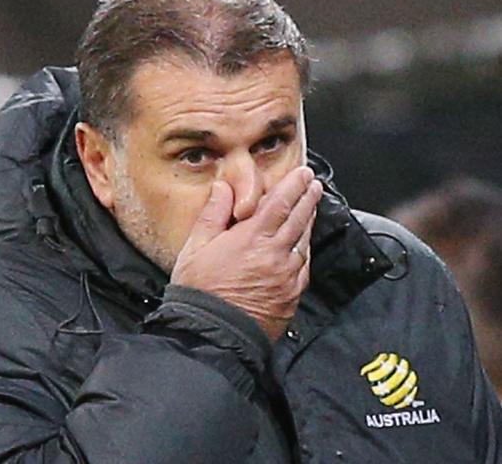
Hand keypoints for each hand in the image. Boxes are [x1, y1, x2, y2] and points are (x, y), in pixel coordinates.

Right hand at [171, 166, 322, 341]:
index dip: (293, 185)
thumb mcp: (195, 248)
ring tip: (311, 206)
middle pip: (299, 218)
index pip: (280, 203)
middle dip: (308, 198)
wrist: (213, 335)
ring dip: (309, 220)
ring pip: (304, 241)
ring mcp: (287, 277)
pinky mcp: (290, 295)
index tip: (302, 173)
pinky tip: (302, 243)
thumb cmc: (200, 293)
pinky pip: (304, 265)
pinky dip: (305, 248)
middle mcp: (275, 255)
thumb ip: (213, 215)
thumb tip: (223, 189)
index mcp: (252, 239)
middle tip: (313, 184)